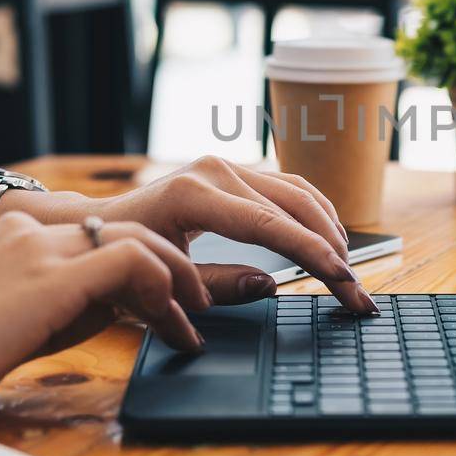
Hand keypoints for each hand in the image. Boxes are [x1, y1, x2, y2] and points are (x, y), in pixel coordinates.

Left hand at [0, 156, 376, 313]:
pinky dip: (315, 212)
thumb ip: (219, 285)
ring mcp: (225, 166)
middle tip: (357, 289)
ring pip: (299, 192)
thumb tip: (271, 285)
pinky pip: (288, 187)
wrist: (98, 226)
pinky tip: (331, 238)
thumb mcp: (164, 283)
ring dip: (330, 229)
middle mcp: (214, 171)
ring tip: (350, 269)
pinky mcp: (234, 171)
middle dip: (333, 250)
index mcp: (194, 195)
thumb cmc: (124, 259)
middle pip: (295, 207)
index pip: (273, 226)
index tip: (345, 283)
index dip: (315, 256)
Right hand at [0, 211, 248, 454]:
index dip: (167, 254)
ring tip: (202, 321)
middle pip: (146, 225)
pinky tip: (177, 330)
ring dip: (191, 282)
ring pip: (149, 240)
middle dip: (197, 258)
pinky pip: (136, 262)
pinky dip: (168, 293)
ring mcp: (45, 246)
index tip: (199, 286)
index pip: (117, 227)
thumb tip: (137, 303)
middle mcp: (40, 226)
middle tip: (232, 291)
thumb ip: (74, 298)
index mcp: (27, 231)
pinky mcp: (52, 275)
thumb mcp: (22, 316)